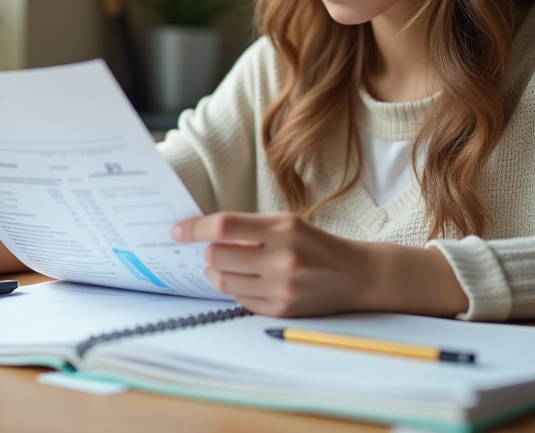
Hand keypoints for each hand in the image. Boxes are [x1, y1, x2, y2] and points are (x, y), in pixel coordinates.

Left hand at [171, 212, 370, 316]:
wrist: (356, 275)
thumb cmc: (316, 245)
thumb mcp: (287, 224)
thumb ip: (249, 228)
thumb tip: (204, 234)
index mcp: (283, 229)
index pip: (224, 226)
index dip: (195, 228)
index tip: (178, 231)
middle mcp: (282, 259)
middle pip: (217, 256)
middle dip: (208, 252)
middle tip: (212, 249)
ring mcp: (282, 288)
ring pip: (224, 281)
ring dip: (218, 272)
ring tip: (228, 265)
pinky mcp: (282, 310)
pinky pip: (240, 300)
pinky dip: (238, 289)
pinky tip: (250, 281)